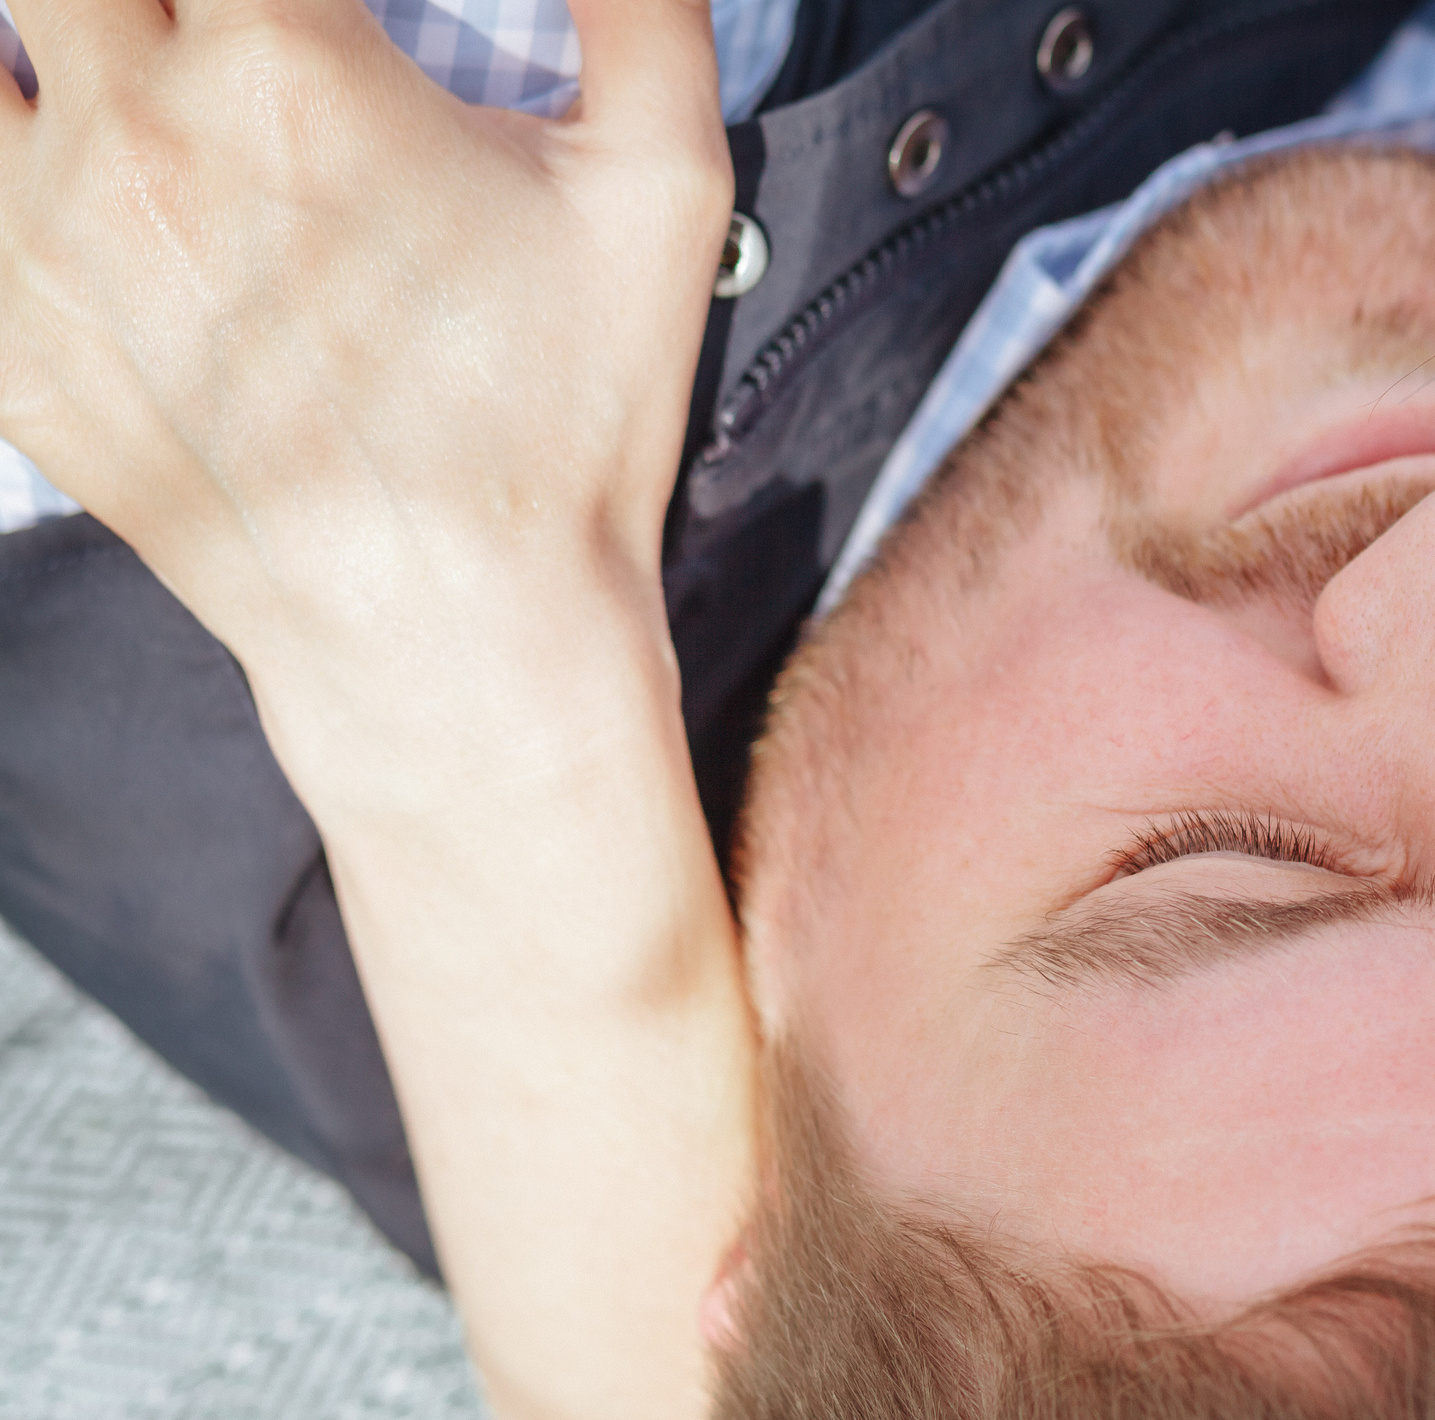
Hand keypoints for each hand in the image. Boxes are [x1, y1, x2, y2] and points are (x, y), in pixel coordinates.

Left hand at [0, 0, 730, 691]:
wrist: (460, 634)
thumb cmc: (566, 418)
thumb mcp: (661, 187)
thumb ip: (641, 5)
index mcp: (289, 63)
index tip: (306, 10)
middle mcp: (138, 131)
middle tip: (222, 38)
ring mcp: (41, 239)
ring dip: (59, 40)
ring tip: (137, 78)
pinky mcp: (2, 339)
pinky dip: (14, 152)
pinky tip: (98, 187)